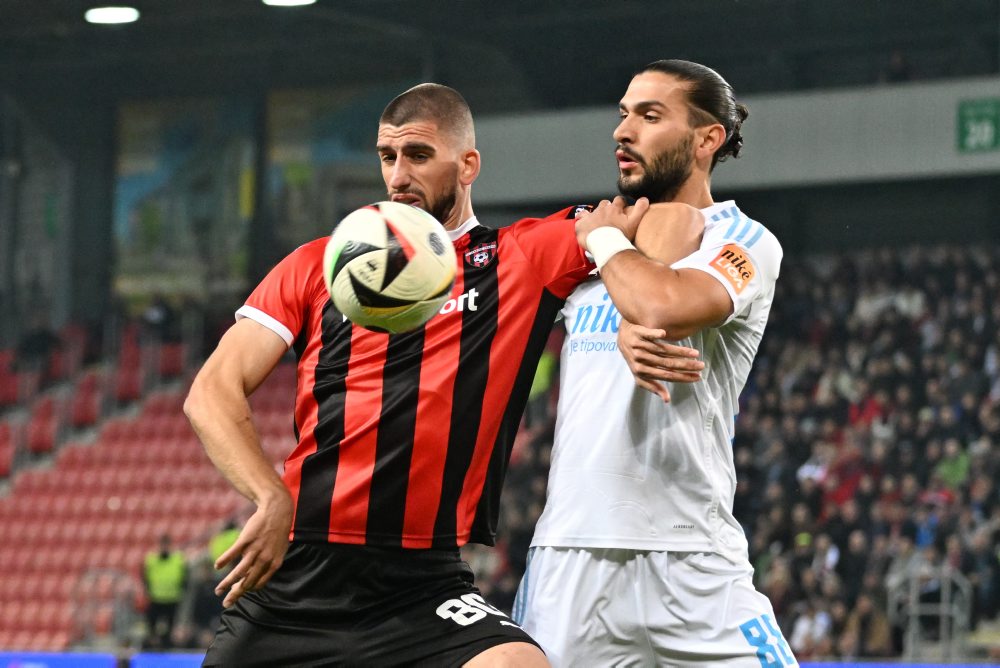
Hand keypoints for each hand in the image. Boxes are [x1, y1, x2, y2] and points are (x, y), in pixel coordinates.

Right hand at [214, 493, 292, 607]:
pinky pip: (232, 553)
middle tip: (226, 603)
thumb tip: (254, 574)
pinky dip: (224, 560)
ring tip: (218, 591)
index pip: (258, 584)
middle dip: (235, 594)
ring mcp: (254, 550)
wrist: (277, 511)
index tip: (238, 592)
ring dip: (227, 583)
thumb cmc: (277, 532)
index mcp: (274, 564)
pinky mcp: (246, 540)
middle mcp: (264, 560)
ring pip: (239, 572)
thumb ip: (268, 564)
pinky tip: (217, 566)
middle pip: (247, 582)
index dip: (247, 590)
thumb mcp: (278, 551)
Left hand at [575, 196, 648, 247]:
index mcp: (615, 208)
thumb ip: (640, 209)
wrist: (606, 245)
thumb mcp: (634, 222)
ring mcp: (591, 216)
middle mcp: (602, 210)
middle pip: (605, 203)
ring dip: (594, 213)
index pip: (619, 200)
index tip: (622, 208)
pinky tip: (584, 226)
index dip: (621, 203)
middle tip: (609, 217)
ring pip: (591, 210)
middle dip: (607, 207)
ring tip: (595, 221)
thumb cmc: (620, 235)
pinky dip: (582, 221)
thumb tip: (645, 198)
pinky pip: (579, 219)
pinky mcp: (581, 224)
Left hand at [617, 320, 703, 402]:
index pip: (666, 375)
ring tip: (696, 354)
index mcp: (642, 372)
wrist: (623, 336)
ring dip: (680, 351)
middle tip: (701, 366)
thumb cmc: (634, 358)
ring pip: (663, 349)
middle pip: (667, 363)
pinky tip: (665, 335)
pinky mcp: (639, 333)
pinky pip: (649, 334)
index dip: (682, 377)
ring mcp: (640, 346)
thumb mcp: (640, 375)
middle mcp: (641, 359)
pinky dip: (656, 334)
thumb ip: (653, 386)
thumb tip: (667, 400)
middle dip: (686, 366)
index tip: (697, 377)